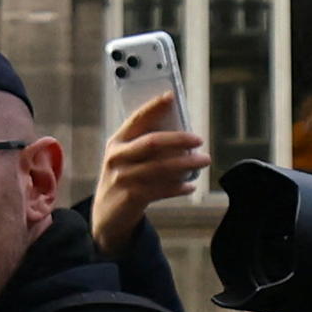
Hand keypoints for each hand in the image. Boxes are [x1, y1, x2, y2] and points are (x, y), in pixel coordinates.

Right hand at [90, 91, 205, 247]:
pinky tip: (191, 186)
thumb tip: (181, 134)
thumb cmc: (124, 179)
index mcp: (117, 142)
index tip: (171, 96)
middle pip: (152, 142)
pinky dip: (179, 187)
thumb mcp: (126, 159)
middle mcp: (117, 157)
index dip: (154, 106)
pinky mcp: (131, 197)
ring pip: (161, 167)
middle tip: (199, 139)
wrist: (107, 215)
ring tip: (204, 161)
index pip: (136, 119)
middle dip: (179, 138)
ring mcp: (123, 178)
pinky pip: (162, 189)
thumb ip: (144, 146)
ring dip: (187, 163)